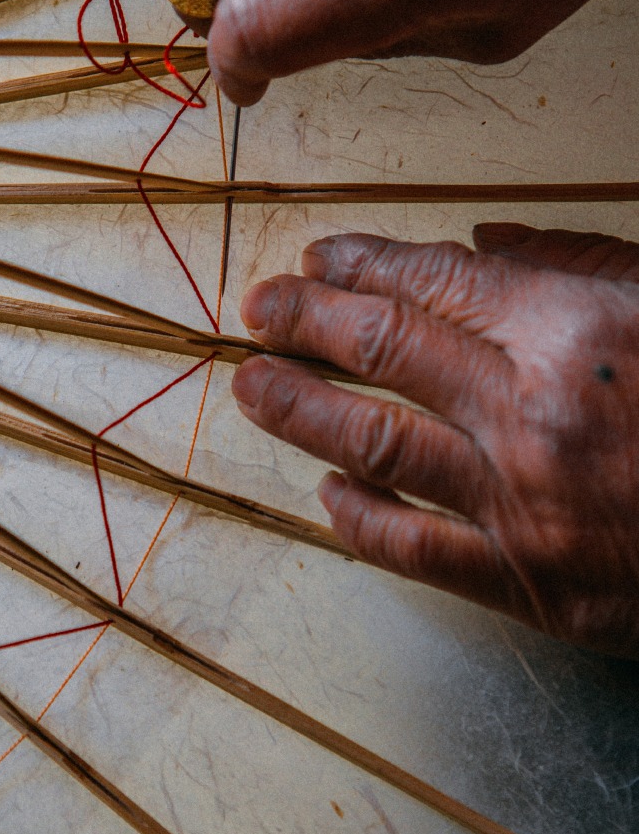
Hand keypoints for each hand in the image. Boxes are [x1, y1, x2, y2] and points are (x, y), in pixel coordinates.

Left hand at [231, 225, 638, 657]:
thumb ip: (580, 262)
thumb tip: (482, 246)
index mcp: (574, 329)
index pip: (428, 282)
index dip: (356, 267)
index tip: (314, 262)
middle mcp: (532, 413)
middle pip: (381, 351)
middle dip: (303, 323)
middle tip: (255, 310)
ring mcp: (525, 506)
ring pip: (375, 446)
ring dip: (300, 412)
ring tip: (253, 388)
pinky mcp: (533, 587)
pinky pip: (416, 550)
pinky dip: (360, 519)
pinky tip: (328, 494)